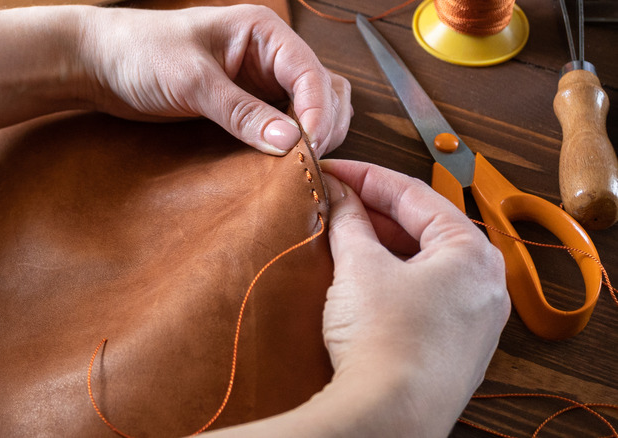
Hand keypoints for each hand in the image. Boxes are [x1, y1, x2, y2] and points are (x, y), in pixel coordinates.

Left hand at [78, 5, 351, 156]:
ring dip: (313, 135)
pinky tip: (279, 163)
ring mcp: (261, 83)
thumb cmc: (141, 53)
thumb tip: (289, 141)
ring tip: (296, 163)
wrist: (101, 65)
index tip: (308, 146)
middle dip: (323, 125)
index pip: (312, 72)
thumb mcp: (191, 81)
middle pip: (324, 91)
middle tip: (304, 161)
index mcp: (264, 33)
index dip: (317, 111)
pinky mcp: (246, 107)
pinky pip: (283, 125)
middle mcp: (270, 56)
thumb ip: (241, 112)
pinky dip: (290, 143)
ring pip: (312, 110)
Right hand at [318, 159, 509, 434]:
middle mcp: (484, 282)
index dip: (366, 177)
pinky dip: (391, 278)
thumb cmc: (386, 342)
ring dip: (380, 245)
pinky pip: (423, 294)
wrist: (389, 416)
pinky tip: (358, 277)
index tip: (334, 170)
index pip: (414, 194)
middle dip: (373, 212)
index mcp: (472, 251)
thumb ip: (349, 221)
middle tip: (332, 201)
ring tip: (339, 235)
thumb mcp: (359, 267)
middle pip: (422, 227)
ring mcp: (472, 318)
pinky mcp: (453, 346)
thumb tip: (338, 195)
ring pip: (422, 262)